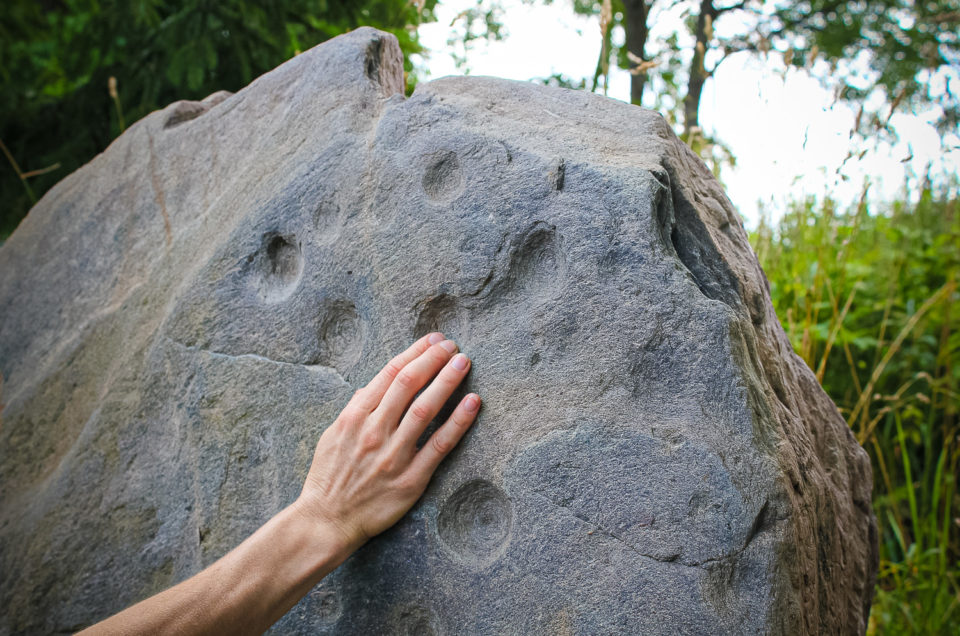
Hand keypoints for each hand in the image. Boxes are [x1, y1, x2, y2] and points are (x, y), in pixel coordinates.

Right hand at [294, 333, 479, 551]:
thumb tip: (368, 387)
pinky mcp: (411, 479)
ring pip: (425, 409)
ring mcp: (394, 455)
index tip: (432, 340)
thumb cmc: (328, 478)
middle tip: (452, 345)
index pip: (389, 374)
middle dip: (433, 359)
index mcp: (354, 416)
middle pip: (409, 384)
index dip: (414, 352)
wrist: (326, 521)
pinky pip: (439, 446)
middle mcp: (374, 431)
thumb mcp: (331, 436)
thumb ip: (353, 410)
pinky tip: (473, 402)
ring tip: (464, 362)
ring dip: (447, 381)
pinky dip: (458, 422)